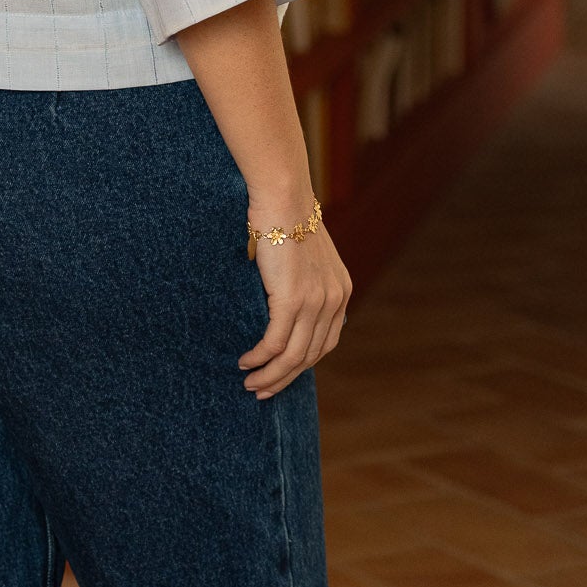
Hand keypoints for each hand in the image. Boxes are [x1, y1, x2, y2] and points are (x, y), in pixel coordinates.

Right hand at [238, 212, 350, 397]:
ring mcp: (315, 303)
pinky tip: (245, 362)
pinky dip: (259, 358)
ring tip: (250, 384)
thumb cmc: (286, 217)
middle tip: (261, 391)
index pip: (325, 344)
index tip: (281, 375)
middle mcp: (334, 302)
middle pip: (309, 357)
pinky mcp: (292, 300)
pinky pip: (275, 343)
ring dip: (269, 376)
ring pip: (292, 357)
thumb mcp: (304, 255)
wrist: (283, 195)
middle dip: (284, 379)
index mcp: (340, 292)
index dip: (302, 365)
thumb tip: (278, 304)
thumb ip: (302, 282)